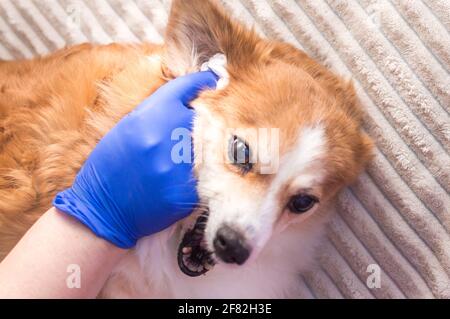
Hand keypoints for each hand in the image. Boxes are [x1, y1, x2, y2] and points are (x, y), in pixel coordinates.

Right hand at [53, 71, 217, 248]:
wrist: (102, 207)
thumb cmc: (113, 165)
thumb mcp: (129, 126)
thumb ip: (159, 110)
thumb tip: (190, 99)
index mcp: (148, 116)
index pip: (187, 88)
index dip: (204, 81)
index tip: (215, 80)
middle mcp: (165, 136)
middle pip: (204, 116)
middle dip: (203, 120)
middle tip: (196, 129)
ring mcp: (178, 165)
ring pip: (210, 145)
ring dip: (204, 148)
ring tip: (184, 159)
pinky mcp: (187, 192)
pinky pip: (207, 174)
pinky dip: (202, 173)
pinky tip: (186, 177)